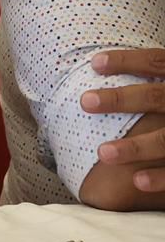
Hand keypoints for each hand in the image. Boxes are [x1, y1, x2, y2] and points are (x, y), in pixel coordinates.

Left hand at [83, 48, 164, 190]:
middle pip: (157, 97)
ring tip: (103, 152)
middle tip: (85, 101)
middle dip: (120, 99)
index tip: (94, 62)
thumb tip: (103, 68)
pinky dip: (161, 178)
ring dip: (135, 147)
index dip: (127, 60)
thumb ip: (157, 84)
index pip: (157, 62)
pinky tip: (136, 181)